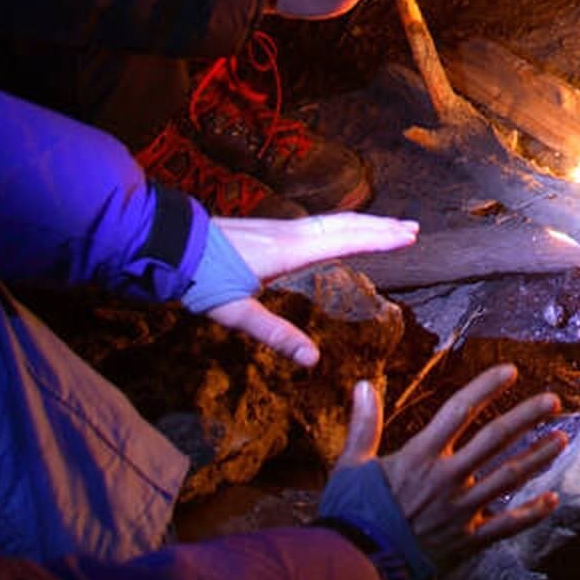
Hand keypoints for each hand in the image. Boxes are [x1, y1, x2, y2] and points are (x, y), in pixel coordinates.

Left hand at [195, 212, 419, 366]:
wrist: (167, 244)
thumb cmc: (200, 277)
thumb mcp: (235, 312)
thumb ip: (276, 334)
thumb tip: (312, 359)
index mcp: (289, 251)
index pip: (345, 240)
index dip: (379, 240)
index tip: (409, 237)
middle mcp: (290, 233)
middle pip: (345, 225)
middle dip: (380, 227)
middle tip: (412, 229)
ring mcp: (279, 227)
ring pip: (332, 220)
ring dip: (363, 222)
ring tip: (387, 226)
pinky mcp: (269, 228)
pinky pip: (318, 222)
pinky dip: (342, 224)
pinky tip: (340, 230)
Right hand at [359, 365, 566, 572]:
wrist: (357, 571)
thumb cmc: (351, 517)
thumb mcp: (350, 466)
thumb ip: (363, 425)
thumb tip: (364, 384)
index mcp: (420, 456)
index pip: (459, 410)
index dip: (486, 387)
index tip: (510, 371)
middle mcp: (447, 478)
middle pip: (495, 439)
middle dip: (526, 416)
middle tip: (553, 400)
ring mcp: (461, 510)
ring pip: (508, 477)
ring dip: (537, 457)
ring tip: (561, 439)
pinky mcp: (467, 540)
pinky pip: (506, 525)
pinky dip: (531, 513)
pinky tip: (552, 499)